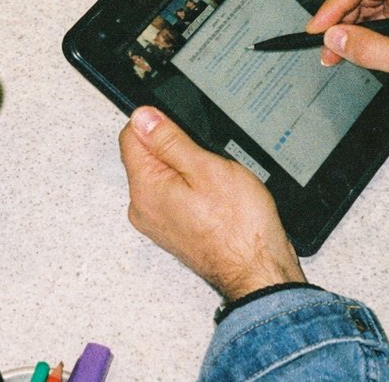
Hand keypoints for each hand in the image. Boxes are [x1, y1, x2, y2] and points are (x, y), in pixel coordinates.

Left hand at [119, 107, 304, 299]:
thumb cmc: (239, 227)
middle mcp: (143, 208)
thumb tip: (142, 117)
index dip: (158, 124)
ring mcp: (158, 222)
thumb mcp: (206, 167)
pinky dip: (193, 191)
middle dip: (176, 150)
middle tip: (208, 164)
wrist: (257, 271)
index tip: (185, 131)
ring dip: (188, 172)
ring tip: (216, 186)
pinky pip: (175, 197)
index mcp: (145, 188)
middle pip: (147, 157)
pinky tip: (216, 201)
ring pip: (164, 177)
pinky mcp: (174, 230)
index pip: (131, 136)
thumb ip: (169, 140)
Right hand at [306, 0, 388, 119]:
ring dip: (350, 27)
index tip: (318, 29)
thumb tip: (335, 38)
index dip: (334, 5)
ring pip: (368, 2)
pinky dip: (364, 31)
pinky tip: (354, 48)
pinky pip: (380, 12)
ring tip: (336, 54)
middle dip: (340, 19)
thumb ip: (371, 50)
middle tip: (326, 48)